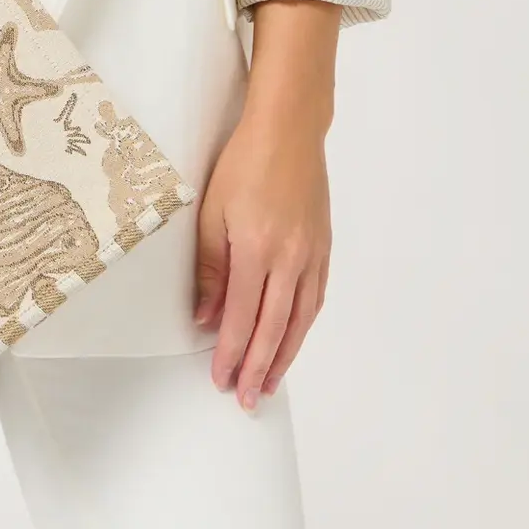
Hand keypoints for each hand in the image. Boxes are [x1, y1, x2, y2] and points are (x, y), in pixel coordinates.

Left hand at [191, 97, 331, 408]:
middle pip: (274, 328)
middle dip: (258, 368)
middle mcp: (290, 258)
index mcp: (257, 249)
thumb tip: (205, 316)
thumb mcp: (212, 211)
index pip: (243, 318)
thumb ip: (210, 267)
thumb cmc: (244, 163)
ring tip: (269, 384)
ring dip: (285, 356)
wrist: (289, 129)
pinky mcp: (323, 247)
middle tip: (246, 399)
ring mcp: (312, 254)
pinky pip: (315, 298)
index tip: (220, 379)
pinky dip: (303, 326)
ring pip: (300, 320)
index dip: (231, 353)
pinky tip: (294, 340)